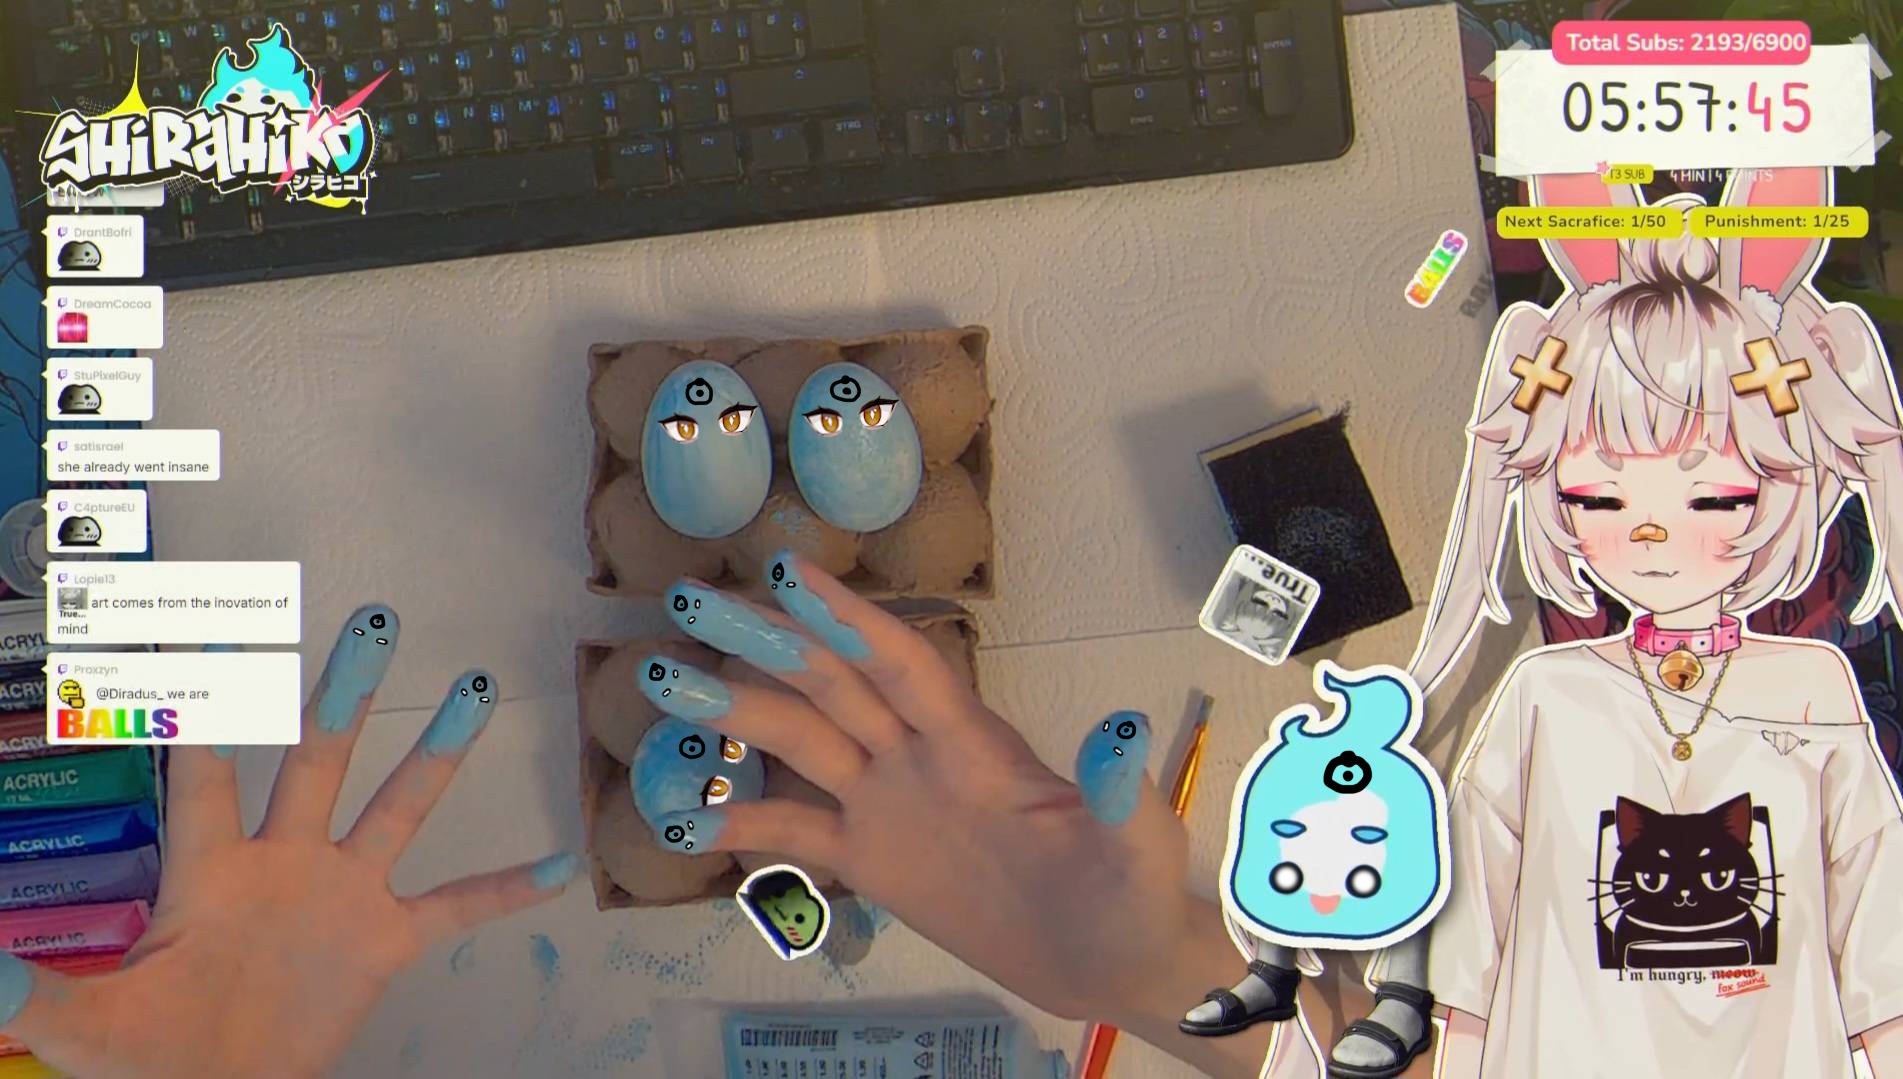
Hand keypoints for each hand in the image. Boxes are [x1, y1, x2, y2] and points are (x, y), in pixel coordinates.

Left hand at [0, 608, 577, 1078]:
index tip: (208, 631)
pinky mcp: (382, 943)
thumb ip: (28, 987)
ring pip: (397, 805)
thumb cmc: (149, 1058)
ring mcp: (340, 896)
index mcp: (210, 869)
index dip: (204, 702)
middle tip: (371, 622)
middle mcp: (283, 861)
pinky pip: (455, 908)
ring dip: (437, 751)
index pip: (204, 766)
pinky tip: (557, 865)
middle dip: (341, 691)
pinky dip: (506, 889)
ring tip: (474, 687)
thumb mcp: (82, 1022)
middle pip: (316, 757)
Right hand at [642, 554, 1234, 1035]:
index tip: (794, 572)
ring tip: (665, 684)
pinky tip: (685, 817)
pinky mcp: (873, 859)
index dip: (850, 619)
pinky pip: (796, 831)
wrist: (1108, 957)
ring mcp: (890, 804)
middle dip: (766, 642)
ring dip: (738, 713)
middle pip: (833, 684)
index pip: (902, 664)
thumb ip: (1119, 794)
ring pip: (803, 741)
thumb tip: (1123, 732)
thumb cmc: (1128, 893)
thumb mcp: (1134, 847)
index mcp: (975, 743)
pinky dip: (743, 821)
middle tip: (692, 602)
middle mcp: (920, 756)